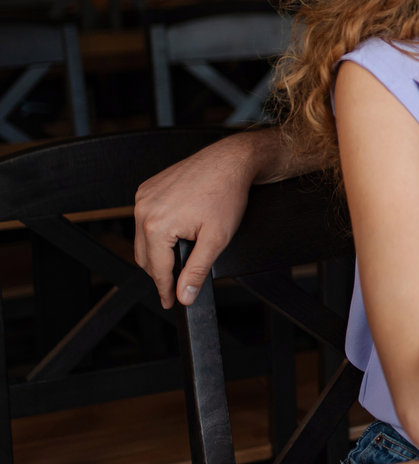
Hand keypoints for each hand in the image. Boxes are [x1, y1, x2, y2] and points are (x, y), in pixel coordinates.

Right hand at [133, 137, 256, 307]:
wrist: (230, 161)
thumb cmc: (227, 194)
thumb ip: (197, 270)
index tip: (170, 302)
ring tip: (177, 262)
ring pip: (142, 238)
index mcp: (156, 224)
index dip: (165, 289)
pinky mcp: (147, 189)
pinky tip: (174, 236)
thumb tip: (184, 296)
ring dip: (157, 252)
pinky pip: (145, 219)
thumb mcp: (216, 239)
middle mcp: (143, 209)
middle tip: (176, 287)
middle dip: (160, 273)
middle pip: (144, 256)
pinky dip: (156, 232)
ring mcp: (143, 197)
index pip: (156, 269)